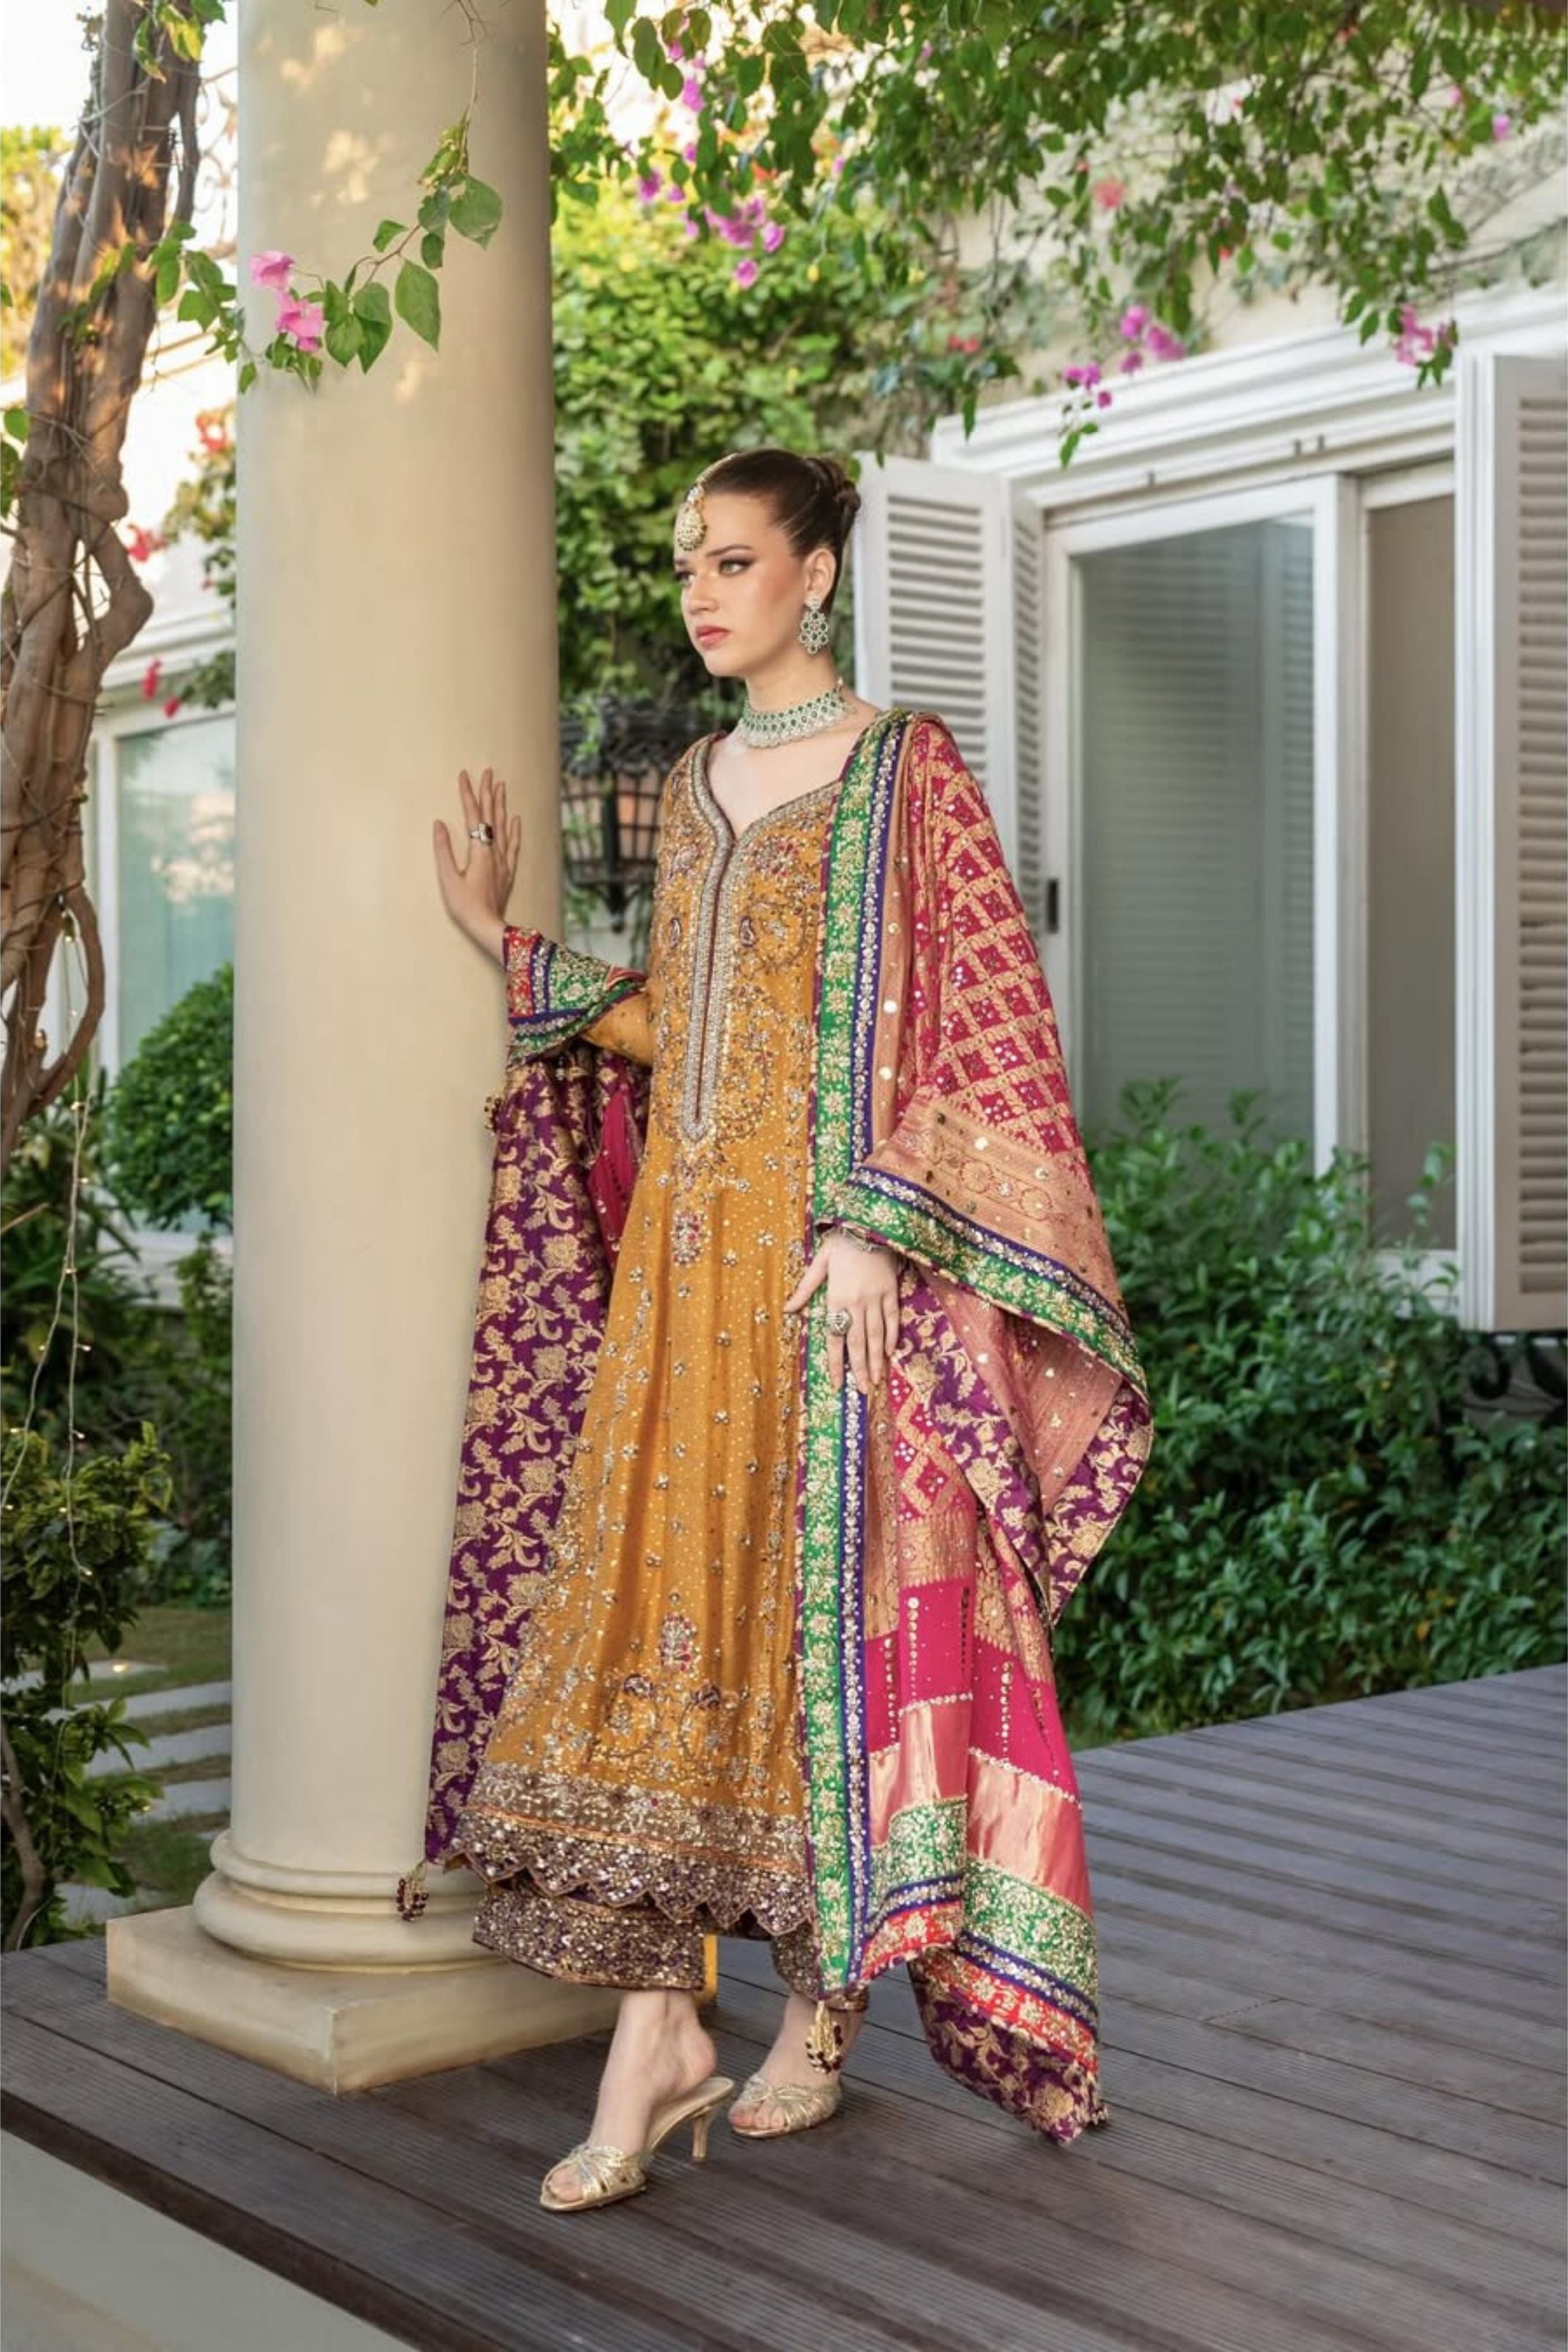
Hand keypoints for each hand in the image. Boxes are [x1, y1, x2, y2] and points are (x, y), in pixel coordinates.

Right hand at [433, 767, 520, 954]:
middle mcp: (494, 852)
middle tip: (489, 772)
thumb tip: (439, 824)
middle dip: (488, 792)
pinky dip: (514, 829)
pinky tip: (515, 819)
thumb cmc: (465, 906)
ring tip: (501, 786)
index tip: (465, 775)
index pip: (473, 815)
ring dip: (501, 805)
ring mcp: (503, 861)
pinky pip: (513, 844)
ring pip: (503, 826)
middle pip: (491, 816)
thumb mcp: (448, 878)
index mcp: (479, 851)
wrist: (487, 926)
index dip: (468, 794)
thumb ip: (443, 850)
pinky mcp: (507, 871)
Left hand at [784, 1229, 899, 1394]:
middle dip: (860, 1369)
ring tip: (877, 1380)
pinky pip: (893, 1319)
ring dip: (877, 1360)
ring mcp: (876, 1299)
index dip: (835, 1363)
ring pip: (877, 1335)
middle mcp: (857, 1303)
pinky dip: (892, 1336)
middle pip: (858, 1343)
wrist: (870, 1225)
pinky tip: (891, 1352)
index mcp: (836, 1298)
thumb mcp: (819, 1262)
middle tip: (863, 1391)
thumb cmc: (842, 1243)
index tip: (836, 1384)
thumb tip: (788, 1309)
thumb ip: (805, 1288)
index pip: (835, 1338)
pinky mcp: (891, 1292)